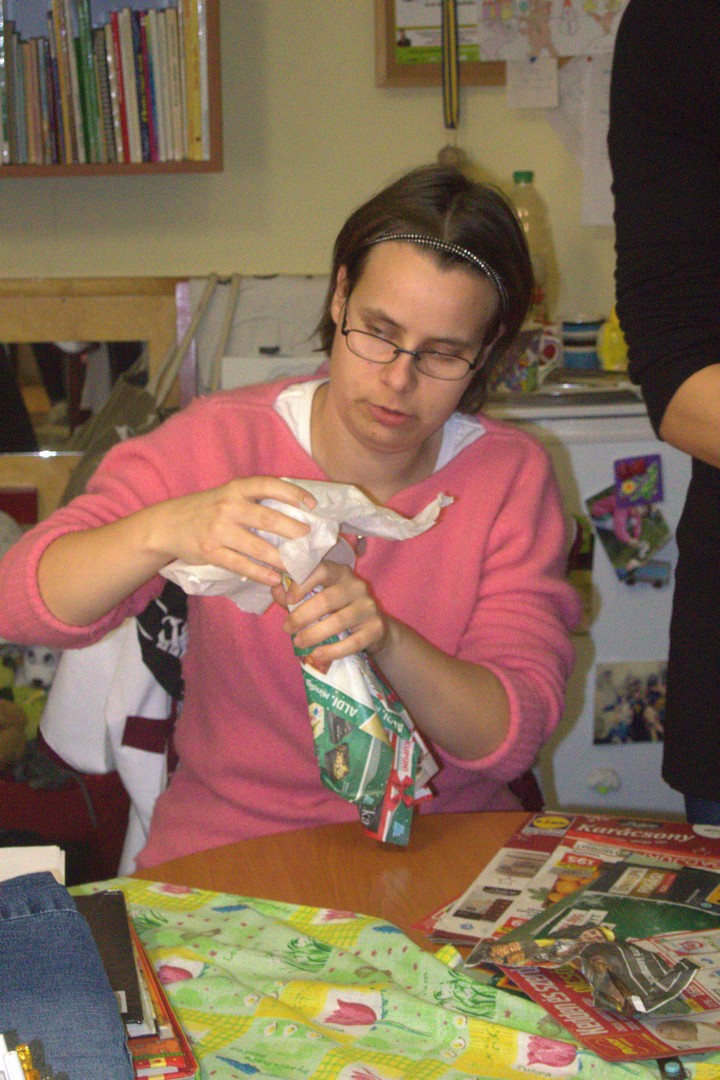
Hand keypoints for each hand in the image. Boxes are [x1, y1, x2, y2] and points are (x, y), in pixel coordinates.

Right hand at [150, 476, 316, 586]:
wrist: (167, 525)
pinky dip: (260, 573)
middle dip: (293, 530)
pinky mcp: (211, 552)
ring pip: (257, 547)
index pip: (268, 485)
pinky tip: (274, 578)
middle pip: (267, 518)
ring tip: (298, 566)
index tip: (312, 505)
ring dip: (281, 559)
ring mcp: (219, 530)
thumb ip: (254, 500)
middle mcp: (228, 506)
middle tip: (311, 540)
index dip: (293, 493)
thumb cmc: (207, 509)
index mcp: (236, 488)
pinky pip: (241, 565)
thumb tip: (295, 513)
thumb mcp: (227, 495)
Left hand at [275, 560, 389, 667]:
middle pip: (327, 599)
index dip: (303, 583)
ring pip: (339, 621)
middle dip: (302, 616)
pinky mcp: (376, 628)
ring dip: (314, 634)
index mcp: (340, 573)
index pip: (322, 569)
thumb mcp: (316, 598)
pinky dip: (332, 650)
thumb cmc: (337, 609)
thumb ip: (294, 595)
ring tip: (298, 643)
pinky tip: (317, 654)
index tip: (289, 599)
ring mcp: (368, 607)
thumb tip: (275, 589)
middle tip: (287, 628)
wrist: (372, 629)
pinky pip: (353, 642)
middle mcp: (356, 586)